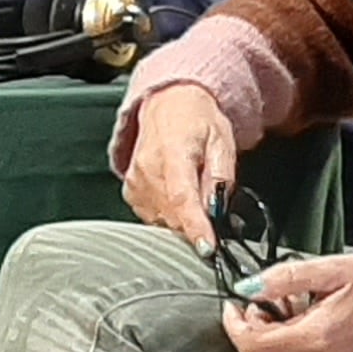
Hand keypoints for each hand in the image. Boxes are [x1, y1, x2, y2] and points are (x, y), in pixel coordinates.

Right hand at [120, 83, 236, 251]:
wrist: (168, 104)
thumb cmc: (197, 120)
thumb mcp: (222, 142)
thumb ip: (221, 178)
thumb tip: (216, 210)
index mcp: (173, 153)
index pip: (182, 197)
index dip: (195, 226)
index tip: (207, 247)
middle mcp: (148, 168)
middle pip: (173, 215)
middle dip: (197, 222)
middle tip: (212, 207)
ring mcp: (135, 180)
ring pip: (162, 220)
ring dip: (182, 218)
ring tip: (192, 192)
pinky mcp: (129, 190)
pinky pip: (152, 217)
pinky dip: (168, 214)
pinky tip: (175, 195)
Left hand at [223, 252, 352, 351]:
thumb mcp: (329, 269)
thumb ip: (283, 279)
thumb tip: (246, 287)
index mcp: (314, 339)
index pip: (253, 345)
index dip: (234, 325)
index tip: (232, 304)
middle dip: (249, 330)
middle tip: (259, 302)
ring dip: (267, 337)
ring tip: (285, 305)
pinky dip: (286, 345)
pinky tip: (301, 319)